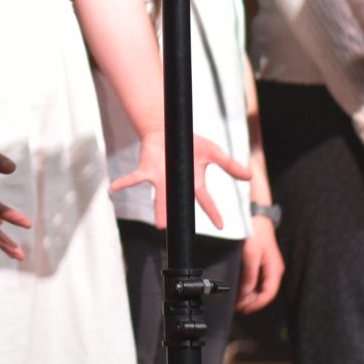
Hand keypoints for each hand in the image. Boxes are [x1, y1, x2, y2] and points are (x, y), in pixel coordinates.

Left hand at [125, 132, 254, 232]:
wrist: (169, 129)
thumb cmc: (190, 143)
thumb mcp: (214, 152)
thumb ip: (230, 166)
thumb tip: (250, 176)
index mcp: (193, 183)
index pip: (205, 201)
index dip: (213, 213)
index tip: (221, 225)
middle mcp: (176, 186)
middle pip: (178, 205)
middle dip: (178, 218)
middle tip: (179, 234)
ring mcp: (161, 179)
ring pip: (160, 197)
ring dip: (159, 210)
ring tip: (160, 225)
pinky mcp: (148, 170)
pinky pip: (135, 178)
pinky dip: (124, 183)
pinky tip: (113, 189)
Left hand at [237, 214, 283, 312]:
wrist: (257, 217)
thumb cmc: (256, 233)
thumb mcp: (251, 254)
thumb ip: (249, 275)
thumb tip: (245, 293)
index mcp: (275, 270)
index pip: (268, 294)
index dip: (256, 304)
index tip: (243, 308)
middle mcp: (274, 271)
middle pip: (265, 293)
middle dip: (252, 302)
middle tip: (237, 306)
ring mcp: (270, 268)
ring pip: (262, 288)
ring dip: (251, 296)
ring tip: (238, 300)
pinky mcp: (264, 264)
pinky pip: (259, 281)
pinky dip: (251, 288)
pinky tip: (242, 289)